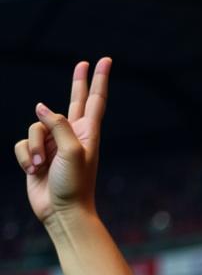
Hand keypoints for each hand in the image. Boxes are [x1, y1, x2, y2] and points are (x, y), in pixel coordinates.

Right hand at [15, 57, 111, 225]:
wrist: (62, 213)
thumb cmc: (74, 185)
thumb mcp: (71, 152)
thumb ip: (58, 125)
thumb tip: (40, 107)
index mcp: (88, 134)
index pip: (94, 101)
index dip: (98, 80)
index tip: (104, 61)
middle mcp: (72, 136)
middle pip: (72, 102)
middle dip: (77, 83)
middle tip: (82, 64)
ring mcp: (54, 145)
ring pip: (35, 126)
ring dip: (34, 146)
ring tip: (43, 166)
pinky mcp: (38, 155)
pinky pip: (23, 144)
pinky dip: (26, 157)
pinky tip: (34, 171)